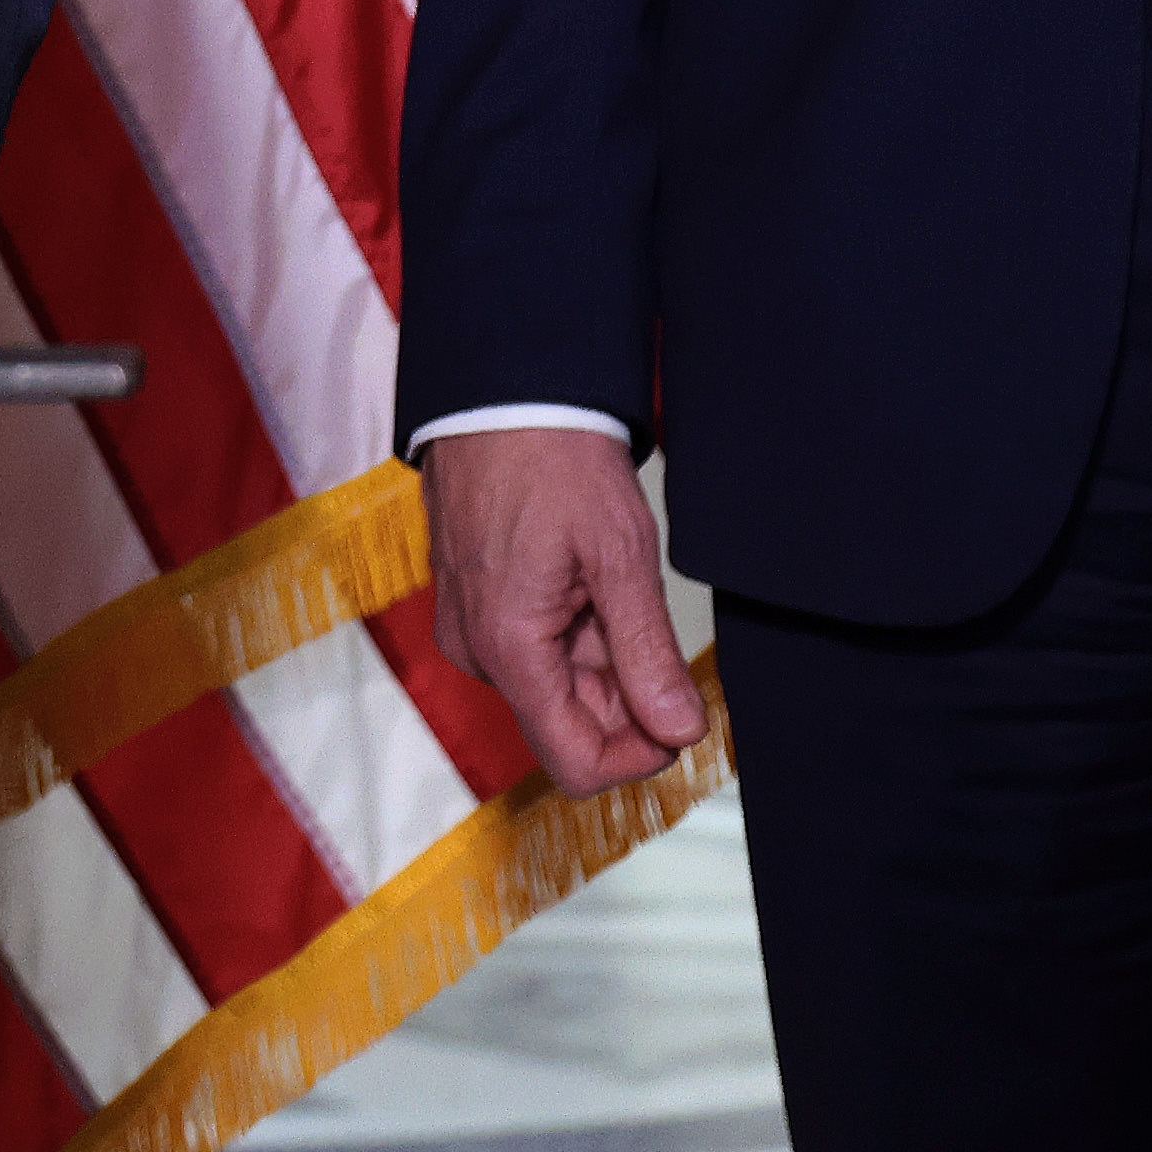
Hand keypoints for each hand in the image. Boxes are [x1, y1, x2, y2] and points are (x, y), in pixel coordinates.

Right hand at [426, 425, 710, 799]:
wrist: (501, 390)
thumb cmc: (553, 458)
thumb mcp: (621, 557)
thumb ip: (648, 654)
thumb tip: (680, 732)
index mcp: (507, 646)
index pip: (575, 761)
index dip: (639, 758)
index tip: (682, 720)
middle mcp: (476, 648)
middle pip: (567, 722)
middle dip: (625, 697)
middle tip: (659, 629)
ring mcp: (469, 624)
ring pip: (554, 683)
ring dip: (601, 658)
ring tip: (616, 584)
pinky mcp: (471, 600)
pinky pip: (530, 647)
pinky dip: (573, 631)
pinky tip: (589, 578)